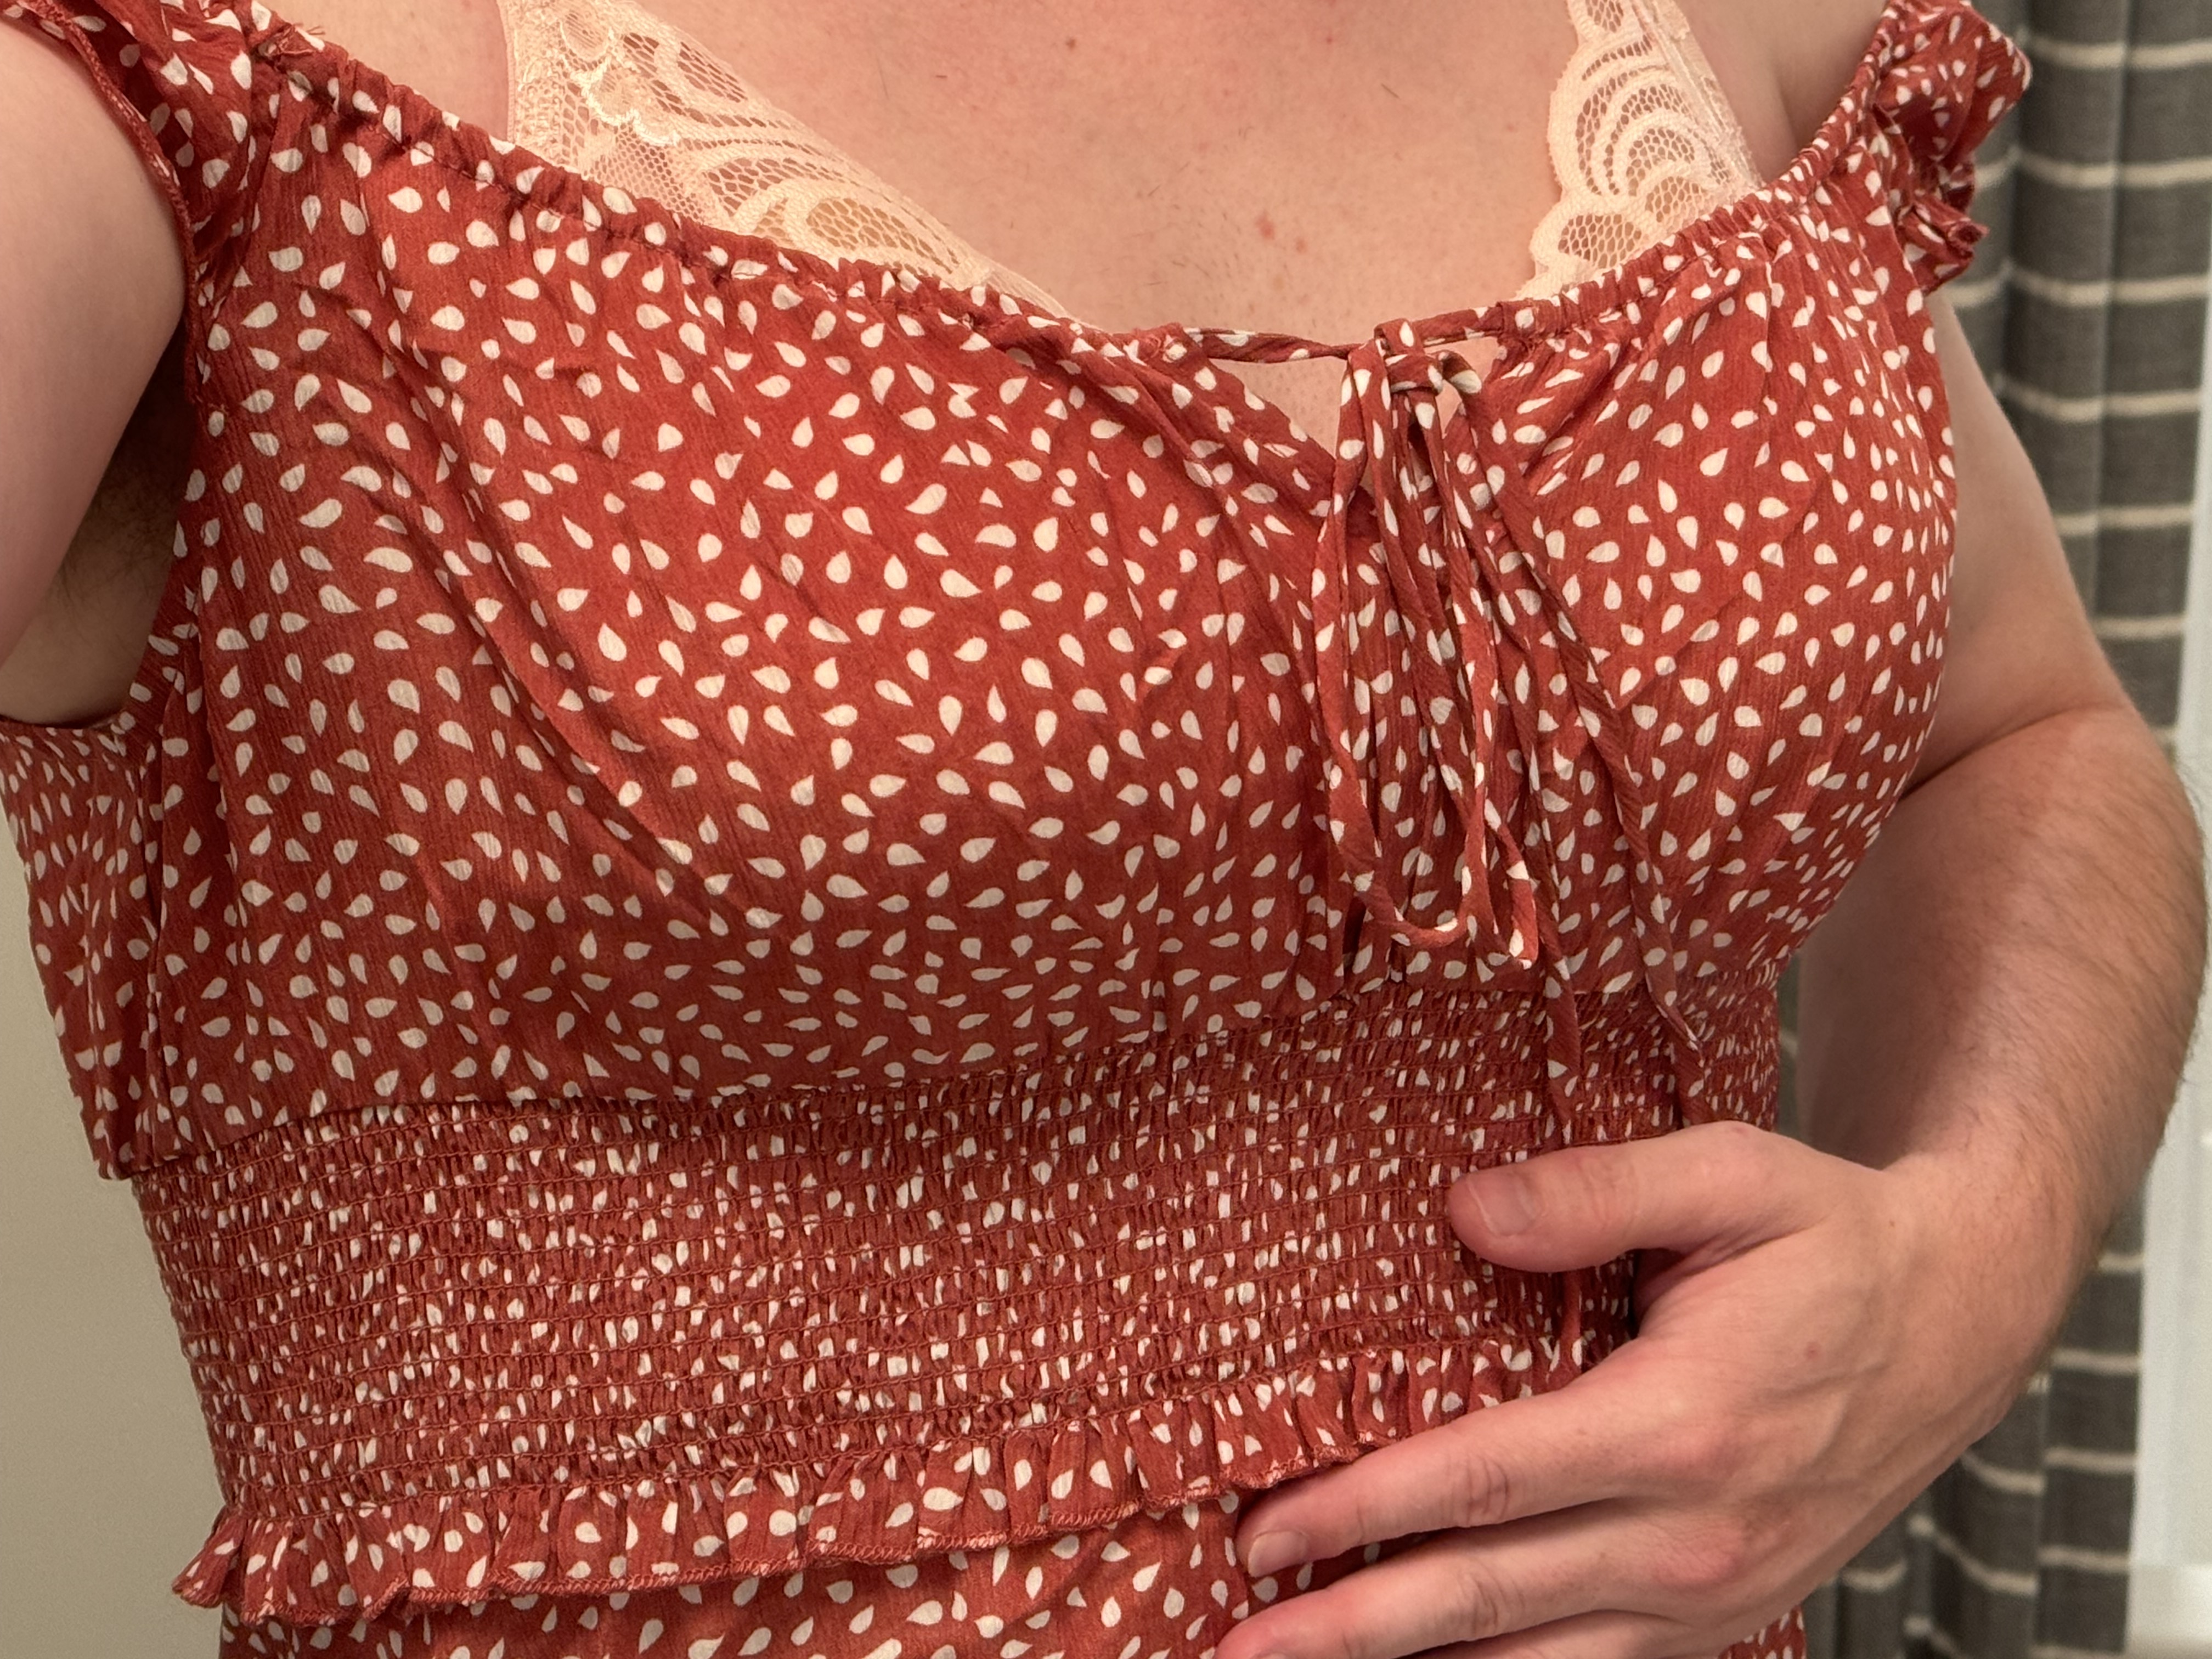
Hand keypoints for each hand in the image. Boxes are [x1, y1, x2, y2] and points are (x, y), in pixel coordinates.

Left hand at [1219, 1119, 2075, 1658]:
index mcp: (1683, 1425)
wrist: (1963, 1317)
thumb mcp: (1729, 1174)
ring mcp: (1717, 1590)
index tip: (1264, 1529)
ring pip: (1537, 1658)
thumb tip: (1462, 1209)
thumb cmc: (1834, 1237)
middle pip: (1487, 1596)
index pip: (1484, 1482)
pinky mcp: (1729, 1609)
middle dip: (1351, 1625)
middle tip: (1236, 1642)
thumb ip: (1593, 1191)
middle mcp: (1696, 1535)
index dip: (1364, 1511)